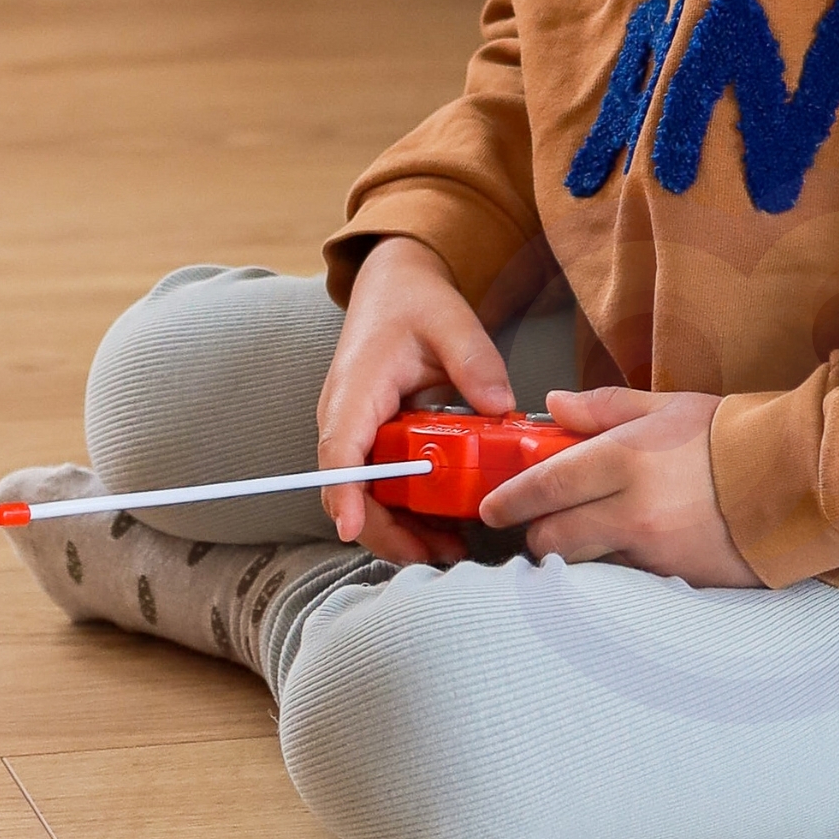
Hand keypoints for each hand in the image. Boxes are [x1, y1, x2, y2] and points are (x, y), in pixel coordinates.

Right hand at [315, 236, 515, 565]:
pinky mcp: (373, 442)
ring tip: (454, 546)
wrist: (393, 286)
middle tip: (443, 551)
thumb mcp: (450, 320)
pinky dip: (409, 512)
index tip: (351, 528)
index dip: (344, 493)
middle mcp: (345, 418)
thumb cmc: (413, 302)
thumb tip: (499, 405)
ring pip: (366, 498)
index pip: (339, 450)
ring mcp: (357, 434)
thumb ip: (475, 360)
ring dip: (401, 529)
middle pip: (349, 491)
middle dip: (387, 532)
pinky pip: (384, 487)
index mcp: (356, 388)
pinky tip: (448, 524)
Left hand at [477, 388, 761, 585]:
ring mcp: (657, 553)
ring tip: (577, 544)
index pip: (546, 485)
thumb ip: (603, 408)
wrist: (799, 480)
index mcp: (625, 459)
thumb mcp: (665, 405)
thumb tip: (553, 405)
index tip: (490, 507)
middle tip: (536, 527)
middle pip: (555, 540)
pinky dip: (617, 574)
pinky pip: (629, 584)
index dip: (510, 499)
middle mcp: (633, 511)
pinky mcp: (680, 583)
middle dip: (536, 537)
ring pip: (587, 568)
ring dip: (573, 560)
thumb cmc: (730, 435)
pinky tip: (624, 559)